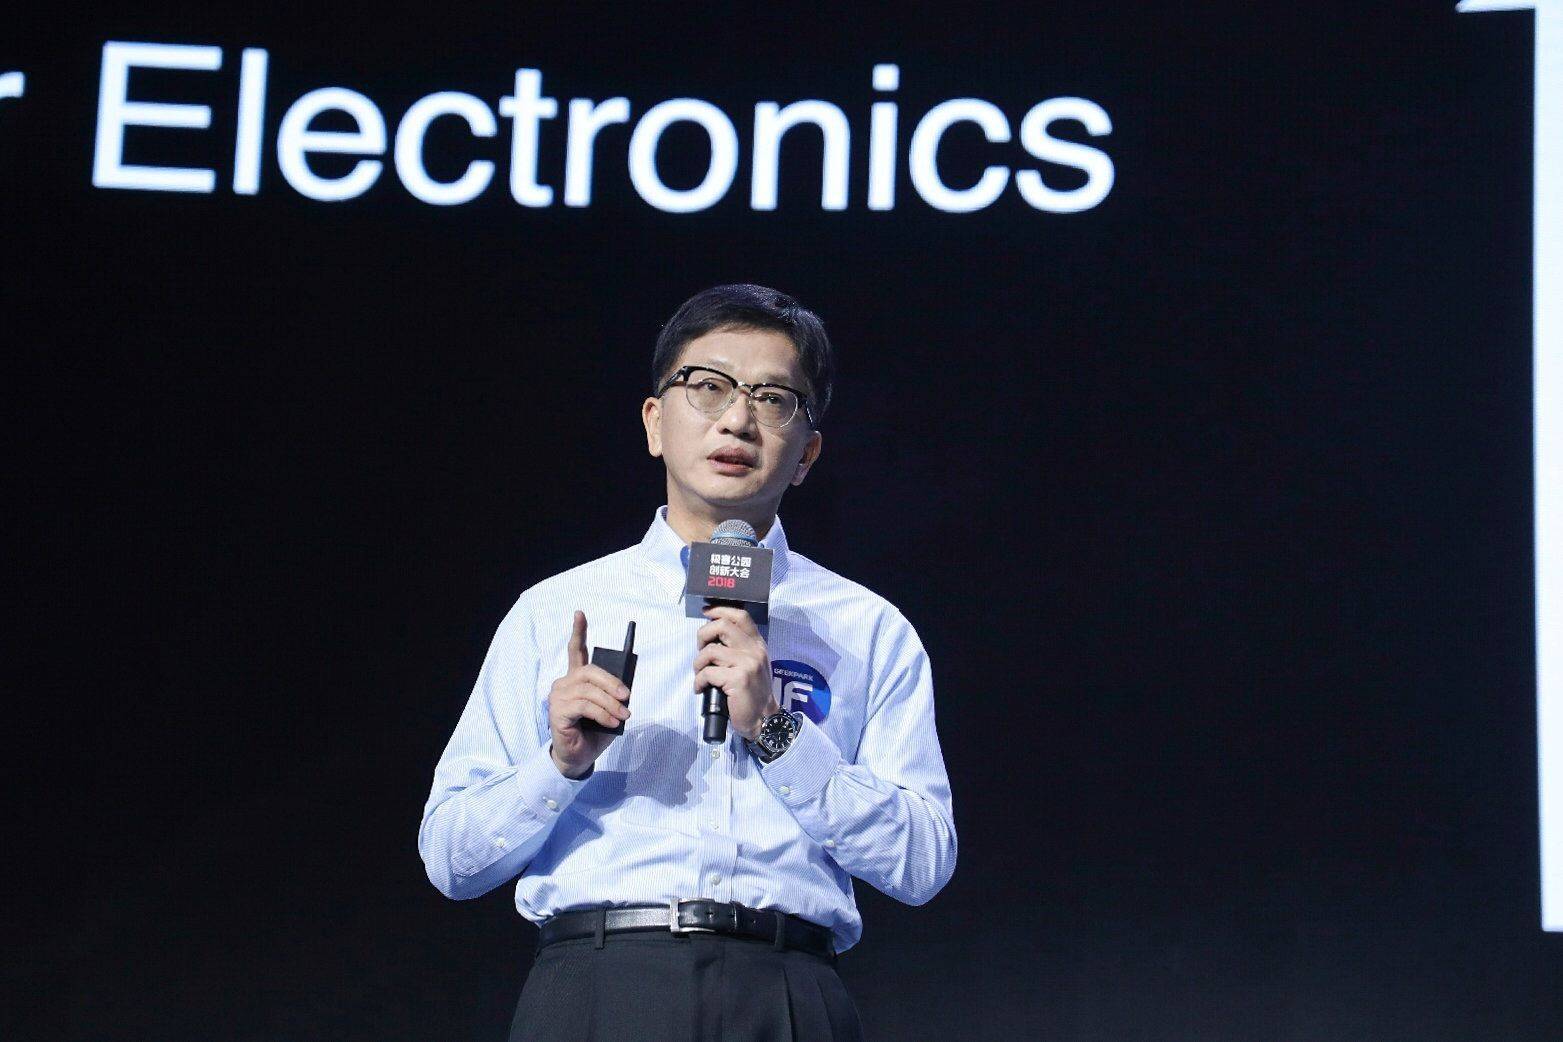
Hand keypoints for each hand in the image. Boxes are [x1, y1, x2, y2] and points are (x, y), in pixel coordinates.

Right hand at [547, 610, 630, 777]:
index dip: (578, 631)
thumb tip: (624, 689)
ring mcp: (558, 697)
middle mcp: (564, 684)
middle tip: (627, 696)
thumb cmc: (593, 732)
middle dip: (612, 682)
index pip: (576, 650)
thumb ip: (612, 695)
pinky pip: (584, 706)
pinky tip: (612, 721)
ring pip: (589, 690)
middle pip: (589, 670)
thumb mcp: (609, 709)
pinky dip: (602, 713)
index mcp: (576, 679)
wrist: (578, 757)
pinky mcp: (557, 712)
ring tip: (623, 715)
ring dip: (610, 703)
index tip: (579, 613)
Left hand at [694, 605, 780, 740]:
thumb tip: (713, 634)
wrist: (763, 718)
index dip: (721, 610)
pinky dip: (698, 681)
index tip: (707, 612)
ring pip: (711, 651)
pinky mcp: (738, 679)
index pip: (741, 617)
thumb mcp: (753, 665)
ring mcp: (747, 664)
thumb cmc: (753, 693)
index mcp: (758, 645)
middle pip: (723, 626)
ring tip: (700, 674)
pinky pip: (707, 673)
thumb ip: (739, 649)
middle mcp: (754, 651)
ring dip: (698, 663)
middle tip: (700, 650)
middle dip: (703, 635)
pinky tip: (701, 689)